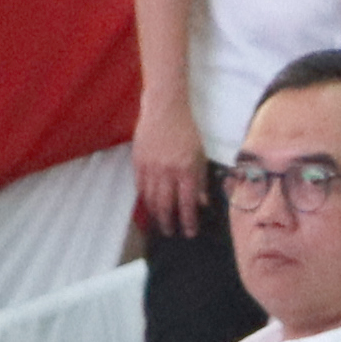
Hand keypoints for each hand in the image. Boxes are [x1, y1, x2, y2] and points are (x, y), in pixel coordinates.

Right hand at [132, 90, 206, 233]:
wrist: (165, 108)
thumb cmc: (186, 131)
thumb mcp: (200, 155)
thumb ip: (201, 180)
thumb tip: (202, 203)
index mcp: (187, 169)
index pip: (188, 203)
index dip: (189, 221)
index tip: (190, 232)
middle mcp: (168, 171)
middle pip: (166, 205)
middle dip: (169, 223)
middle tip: (171, 233)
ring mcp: (151, 167)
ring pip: (151, 199)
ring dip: (155, 215)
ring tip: (159, 224)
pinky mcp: (138, 162)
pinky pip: (140, 188)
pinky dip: (145, 200)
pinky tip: (149, 207)